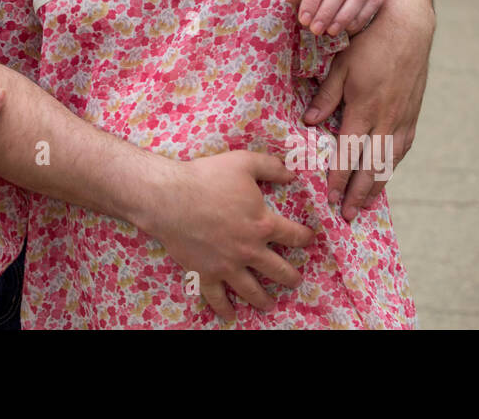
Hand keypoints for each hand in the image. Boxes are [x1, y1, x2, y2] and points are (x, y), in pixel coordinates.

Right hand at [142, 150, 315, 323]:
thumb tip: (292, 173)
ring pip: (252, 290)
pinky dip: (224, 308)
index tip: (309, 239)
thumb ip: (271, 167)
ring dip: (264, 299)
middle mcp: (249, 250)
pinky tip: (230, 315)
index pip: (293, 235)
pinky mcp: (205, 273)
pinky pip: (217, 297)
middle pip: (278, 270)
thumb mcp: (243, 162)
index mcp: (262, 224)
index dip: (304, 237)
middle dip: (290, 276)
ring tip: (270, 304)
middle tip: (295, 280)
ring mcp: (227, 265)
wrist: (170, 198)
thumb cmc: (206, 178)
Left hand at [302, 0, 433, 219]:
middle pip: (372, 166)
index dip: (339, 177)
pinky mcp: (413, 112)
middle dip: (358, 193)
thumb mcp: (341, 66)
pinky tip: (386, 172)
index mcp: (365, 109)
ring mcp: (403, 117)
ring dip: (377, 184)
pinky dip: (393, 164)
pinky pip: (403, 146)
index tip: (329, 196)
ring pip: (390, 160)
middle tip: (347, 215)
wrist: (409, 26)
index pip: (349, 153)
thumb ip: (326, 96)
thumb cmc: (369, 42)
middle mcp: (386, 119)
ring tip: (365, 204)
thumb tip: (310, 122)